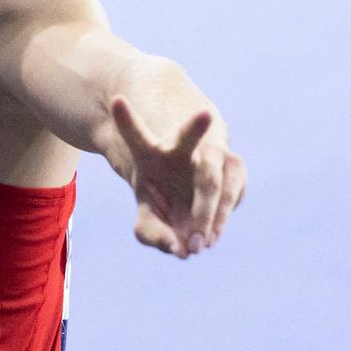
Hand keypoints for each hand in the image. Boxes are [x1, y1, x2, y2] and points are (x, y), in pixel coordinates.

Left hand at [111, 95, 245, 258]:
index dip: (125, 120)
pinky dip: (220, 220)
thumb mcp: (146, 211)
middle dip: (194, 129)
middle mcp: (180, 148)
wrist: (190, 182)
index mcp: (149, 152)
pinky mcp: (234, 167)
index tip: (115, 100)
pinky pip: (232, 193)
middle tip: (204, 125)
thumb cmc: (162, 195)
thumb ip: (151, 232)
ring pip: (213, 176)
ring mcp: (211, 154)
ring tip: (198, 245)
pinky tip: (210, 234)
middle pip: (186, 138)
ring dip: (209, 213)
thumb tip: (179, 249)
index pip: (134, 135)